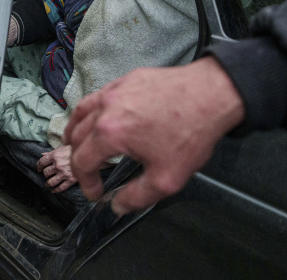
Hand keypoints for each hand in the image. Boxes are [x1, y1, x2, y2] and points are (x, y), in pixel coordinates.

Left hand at [36, 145, 75, 192]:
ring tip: (48, 184)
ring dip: (48, 184)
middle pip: (46, 173)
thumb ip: (52, 152)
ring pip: (51, 182)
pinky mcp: (70, 180)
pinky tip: (54, 190)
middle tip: (46, 175)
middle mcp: (58, 165)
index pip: (42, 162)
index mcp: (55, 156)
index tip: (39, 169)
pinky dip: (56, 190)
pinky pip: (60, 188)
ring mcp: (64, 173)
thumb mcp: (62, 148)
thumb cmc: (75, 150)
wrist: (88, 154)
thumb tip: (43, 154)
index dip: (38, 166)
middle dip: (45, 174)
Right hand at [63, 56, 244, 214]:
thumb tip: (117, 206)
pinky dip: (90, 111)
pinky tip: (99, 117)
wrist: (211, 95)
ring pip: (81, 112)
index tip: (96, 194)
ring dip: (75, 131)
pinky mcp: (125, 80)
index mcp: (109, 134)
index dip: (85, 183)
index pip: (81, 162)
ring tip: (76, 143)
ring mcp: (113, 90)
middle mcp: (104, 109)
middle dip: (77, 159)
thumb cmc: (189, 134)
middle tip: (87, 173)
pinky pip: (97, 96)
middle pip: (76, 136)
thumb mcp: (166, 178)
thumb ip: (136, 197)